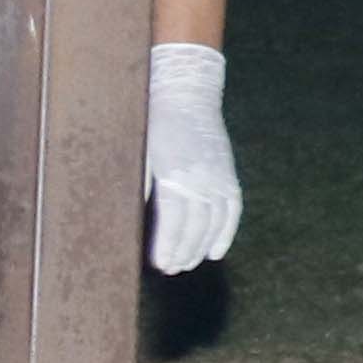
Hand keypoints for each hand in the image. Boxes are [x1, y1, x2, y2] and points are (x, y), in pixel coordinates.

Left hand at [144, 42, 241, 274]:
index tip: (159, 264)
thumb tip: (129, 219)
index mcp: (174, 172)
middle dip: (183, 251)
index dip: (168, 244)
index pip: (173, 219)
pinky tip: (215, 252)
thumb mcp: (138, 151)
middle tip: (170, 269)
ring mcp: (218, 175)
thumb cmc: (151, 123)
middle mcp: (200, 176)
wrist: (185, 93)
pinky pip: (232, 208)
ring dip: (201, 246)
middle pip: (195, 225)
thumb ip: (138, 185)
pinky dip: (226, 232)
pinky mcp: (228, 172)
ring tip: (187, 264)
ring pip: (215, 221)